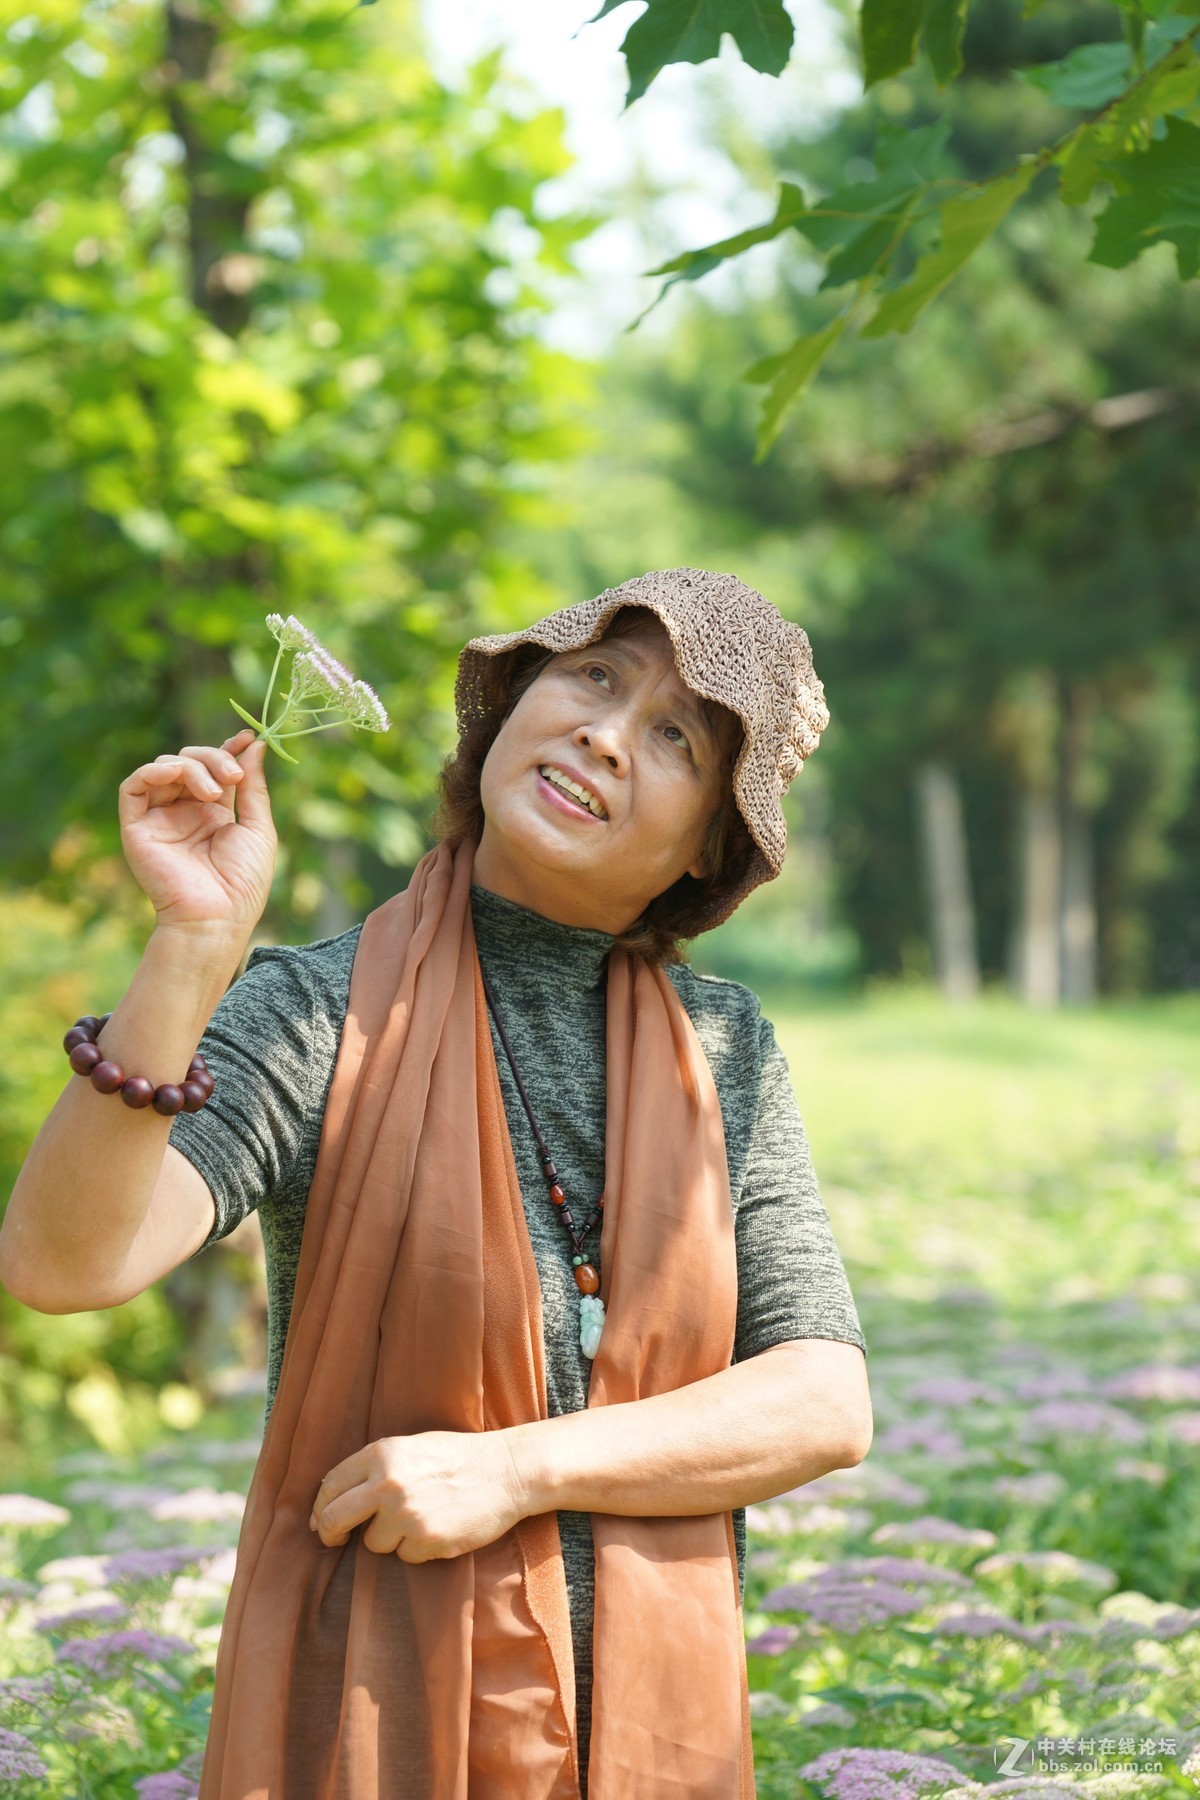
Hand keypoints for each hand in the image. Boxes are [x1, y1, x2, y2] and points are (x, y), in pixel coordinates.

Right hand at [118, 728, 276, 936]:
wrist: (217, 918)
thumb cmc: (243, 883)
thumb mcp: (259, 828)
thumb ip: (253, 786)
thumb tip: (254, 744)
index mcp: (214, 813)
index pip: (214, 769)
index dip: (229, 749)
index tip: (248, 737)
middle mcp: (184, 812)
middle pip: (191, 761)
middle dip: (214, 758)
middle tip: (233, 776)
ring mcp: (160, 818)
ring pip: (165, 767)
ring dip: (192, 766)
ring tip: (214, 791)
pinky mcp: (136, 827)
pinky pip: (133, 787)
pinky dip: (152, 771)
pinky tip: (175, 774)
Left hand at [309, 1429, 529, 1561]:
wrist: (505, 1471)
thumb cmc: (458, 1458)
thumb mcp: (411, 1448)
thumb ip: (373, 1469)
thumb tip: (331, 1502)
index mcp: (381, 1453)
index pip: (330, 1486)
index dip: (321, 1507)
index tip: (322, 1520)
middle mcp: (387, 1482)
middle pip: (334, 1519)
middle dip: (330, 1534)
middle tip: (336, 1540)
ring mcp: (405, 1513)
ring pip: (372, 1543)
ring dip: (389, 1538)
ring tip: (420, 1518)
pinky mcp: (424, 1540)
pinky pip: (404, 1556)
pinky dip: (417, 1548)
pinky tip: (438, 1528)